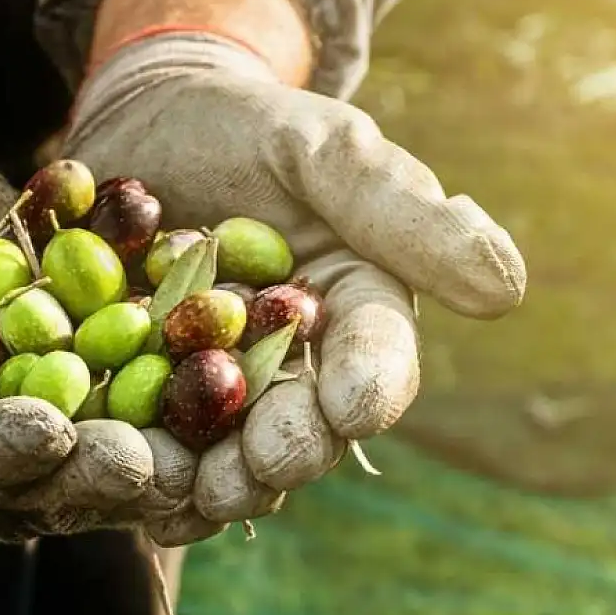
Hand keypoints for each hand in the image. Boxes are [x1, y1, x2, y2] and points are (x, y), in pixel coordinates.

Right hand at [0, 103, 194, 538]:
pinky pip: (140, 399)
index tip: (48, 433)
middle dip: (95, 472)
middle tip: (150, 462)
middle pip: (38, 481)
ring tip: (207, 442)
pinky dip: (184, 391)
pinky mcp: (89, 392)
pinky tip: (232, 376)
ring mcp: (38, 428)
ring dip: (156, 452)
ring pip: (101, 454)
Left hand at [64, 33, 526, 543]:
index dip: (370, 386)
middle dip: (285, 453)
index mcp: (354, 312)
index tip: (353, 408)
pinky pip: (138, 439)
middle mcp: (293, 369)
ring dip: (206, 481)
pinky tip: (109, 475)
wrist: (145, 120)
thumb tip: (506, 288)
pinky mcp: (137, 394)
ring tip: (184, 494)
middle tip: (261, 469)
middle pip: (301, 426)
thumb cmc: (249, 124)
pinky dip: (128, 462)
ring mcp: (212, 391)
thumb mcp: (323, 147)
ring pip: (221, 453)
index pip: (378, 359)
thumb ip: (400, 211)